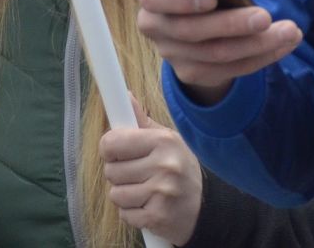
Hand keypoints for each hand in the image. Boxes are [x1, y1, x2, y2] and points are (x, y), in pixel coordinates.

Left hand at [100, 99, 203, 241]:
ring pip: (115, 194)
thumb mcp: (167, 140)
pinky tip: (148, 206)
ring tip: (144, 191)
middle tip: (136, 175)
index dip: (109, 149)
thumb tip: (126, 96)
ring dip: (124, 196)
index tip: (116, 153)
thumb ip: (142, 122)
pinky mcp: (157, 217)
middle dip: (118, 174)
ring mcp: (161, 193)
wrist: (204, 208)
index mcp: (164, 141)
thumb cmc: (179, 169)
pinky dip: (132, 213)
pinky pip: (124, 214)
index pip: (112, 142)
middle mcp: (164, 165)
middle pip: (110, 170)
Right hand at [136, 0, 302, 104]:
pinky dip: (262, 57)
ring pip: (216, 55)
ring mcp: (172, 53)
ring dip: (257, 44)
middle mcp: (154, 25)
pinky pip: (230, 70)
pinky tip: (284, 44)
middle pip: (191, 31)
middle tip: (265, 17)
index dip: (181, 0)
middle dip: (231, 25)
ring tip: (290, 31)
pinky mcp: (193, 72)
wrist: (203, 8)